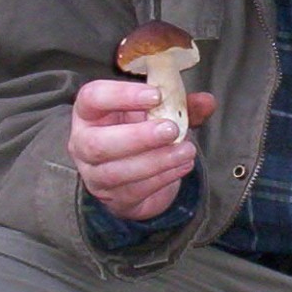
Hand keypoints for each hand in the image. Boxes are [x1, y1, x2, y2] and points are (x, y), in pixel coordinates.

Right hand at [68, 79, 216, 220]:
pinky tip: (183, 165)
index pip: (92, 98)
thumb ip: (181, 106)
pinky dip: (163, 177)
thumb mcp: (158, 113)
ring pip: (117, 171)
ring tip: (186, 150)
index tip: (156, 94)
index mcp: (90, 113)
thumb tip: (207, 102)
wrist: (137, 175)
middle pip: (98, 143)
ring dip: (156, 160)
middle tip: (171, 129)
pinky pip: (135, 190)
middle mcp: (83, 143)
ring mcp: (95, 174)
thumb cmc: (140, 132)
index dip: (121, 95)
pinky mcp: (113, 198)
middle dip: (138, 136)